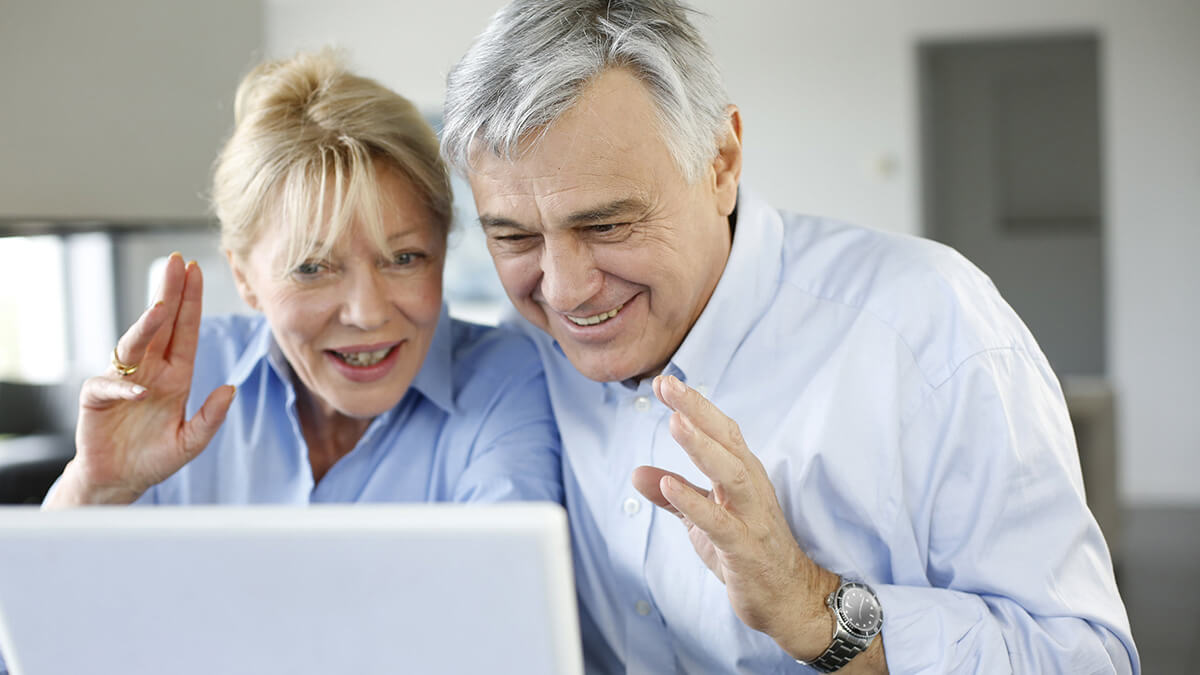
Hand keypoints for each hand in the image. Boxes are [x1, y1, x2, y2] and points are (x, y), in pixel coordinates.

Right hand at [47, 254, 234, 506]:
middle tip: (177, 262)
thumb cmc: (156, 458)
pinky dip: (122, 386)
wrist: (120, 481)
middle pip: (161, 326)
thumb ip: (210, 418)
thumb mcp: (191, 442)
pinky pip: (109, 386)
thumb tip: (231, 389)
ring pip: (134, 344)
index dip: (190, 302)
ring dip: (147, 326)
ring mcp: (123, 381)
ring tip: (160, 306)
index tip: (195, 270)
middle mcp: (151, 371)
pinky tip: (137, 389)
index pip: (186, 331)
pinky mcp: (98, 400)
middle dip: (169, 293)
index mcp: (176, 376)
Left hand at [631, 375, 839, 660]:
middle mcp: (751, 489)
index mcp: (743, 476)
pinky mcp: (746, 549)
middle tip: (668, 385)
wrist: (790, 598)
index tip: (665, 381)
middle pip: (727, 441)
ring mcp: (752, 518)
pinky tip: (669, 486)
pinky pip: (720, 523)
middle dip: (697, 411)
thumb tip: (637, 472)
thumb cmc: (748, 551)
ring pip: (731, 475)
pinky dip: (694, 503)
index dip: (695, 405)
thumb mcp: (703, 518)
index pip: (720, 431)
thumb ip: (674, 495)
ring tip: (674, 423)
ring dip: (703, 448)